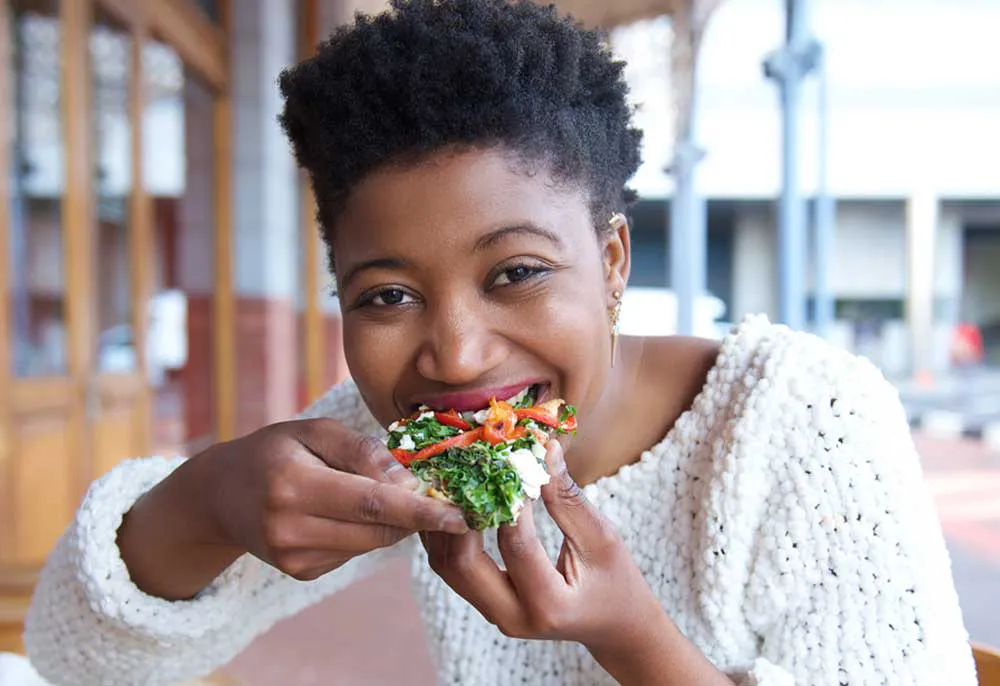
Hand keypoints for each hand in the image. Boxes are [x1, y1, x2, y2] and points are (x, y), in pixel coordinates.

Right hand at [119, 418, 467, 599]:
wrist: (220, 495)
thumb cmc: (275, 450)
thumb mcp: (313, 431)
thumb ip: (360, 450)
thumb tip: (407, 480)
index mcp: (292, 484)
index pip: (372, 503)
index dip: (421, 510)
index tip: (460, 514)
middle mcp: (290, 527)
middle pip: (377, 529)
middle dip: (416, 514)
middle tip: (440, 493)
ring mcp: (294, 557)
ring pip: (371, 544)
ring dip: (393, 522)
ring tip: (384, 492)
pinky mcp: (301, 572)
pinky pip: (354, 552)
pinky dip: (366, 532)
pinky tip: (347, 511)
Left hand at [420, 442, 733, 684]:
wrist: (615, 627)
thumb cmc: (616, 581)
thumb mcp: (602, 538)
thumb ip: (568, 498)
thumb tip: (545, 448)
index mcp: (549, 605)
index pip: (515, 543)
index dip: (509, 499)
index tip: (509, 461)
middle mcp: (513, 617)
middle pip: (462, 563)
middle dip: (459, 513)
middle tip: (466, 471)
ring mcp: (495, 614)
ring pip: (448, 567)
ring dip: (445, 523)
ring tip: (452, 481)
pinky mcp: (486, 603)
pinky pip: (453, 568)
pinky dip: (449, 533)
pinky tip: (454, 502)